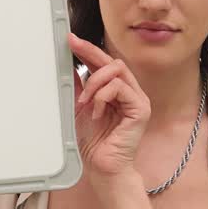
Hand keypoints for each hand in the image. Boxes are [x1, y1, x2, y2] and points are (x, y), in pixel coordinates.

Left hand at [67, 33, 150, 178]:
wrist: (103, 167)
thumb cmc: (94, 143)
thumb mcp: (78, 109)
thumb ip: (77, 88)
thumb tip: (67, 66)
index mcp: (115, 91)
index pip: (103, 64)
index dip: (87, 50)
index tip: (70, 40)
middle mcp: (129, 92)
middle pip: (112, 61)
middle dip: (90, 51)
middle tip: (73, 45)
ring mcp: (136, 99)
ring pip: (116, 70)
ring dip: (94, 82)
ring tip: (84, 101)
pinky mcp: (140, 109)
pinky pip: (120, 87)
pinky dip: (103, 96)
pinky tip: (96, 112)